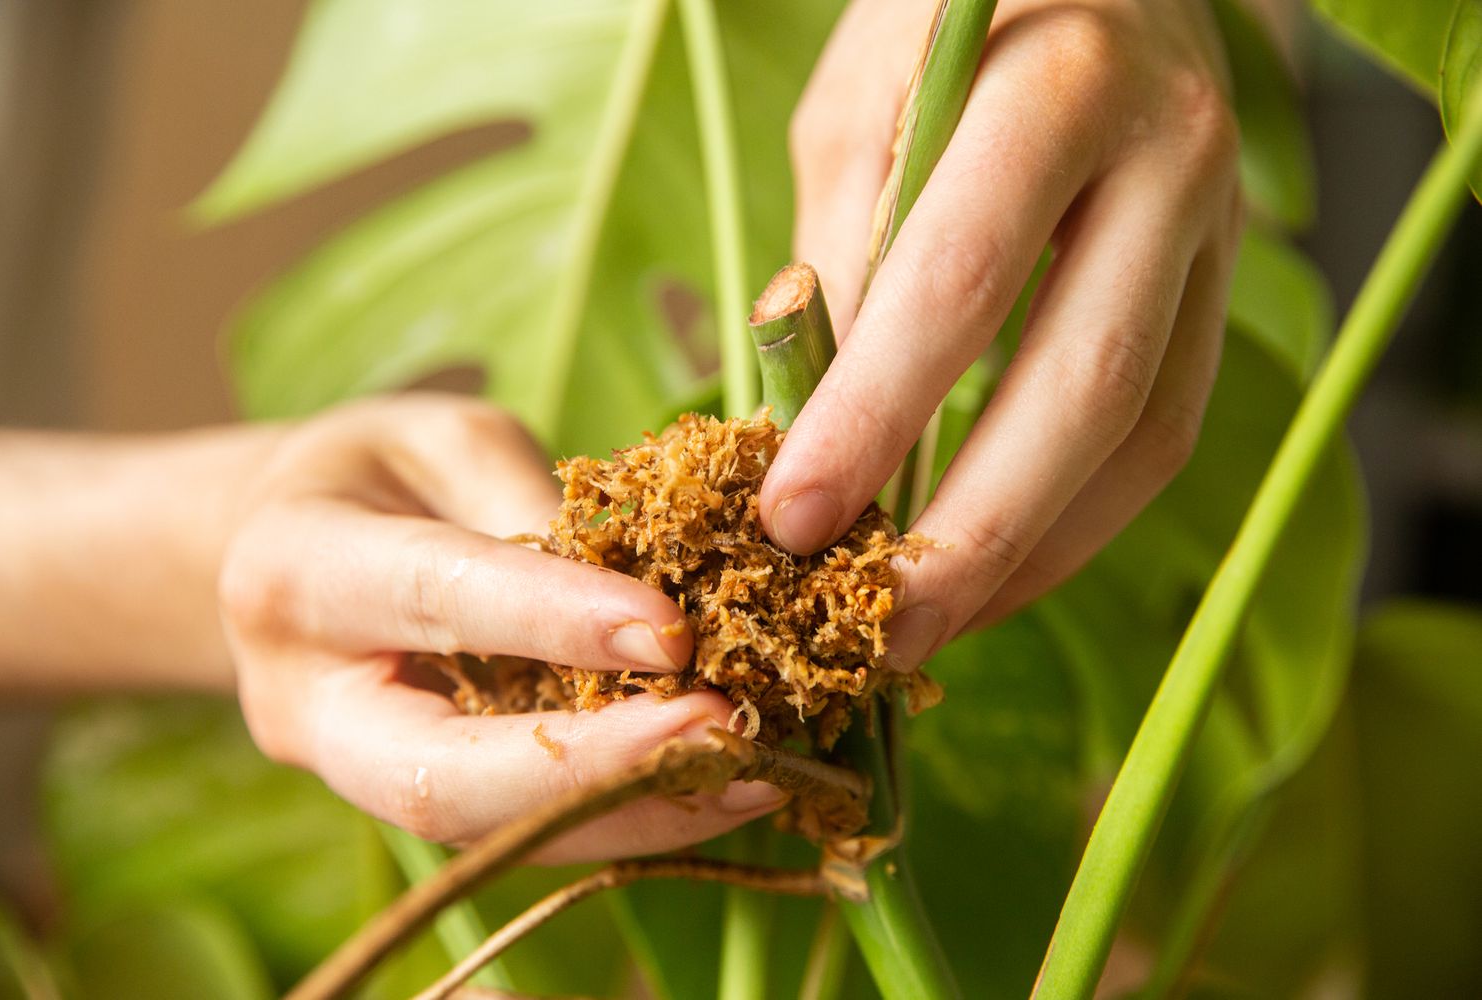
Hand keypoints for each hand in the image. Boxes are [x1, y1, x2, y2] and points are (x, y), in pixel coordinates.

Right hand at [219, 395, 783, 857]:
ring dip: (634, 808)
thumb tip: (652, 600)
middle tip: (725, 737)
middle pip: (442, 777)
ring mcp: (353, 774)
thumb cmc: (375, 471)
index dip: (554, 620)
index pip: (436, 599)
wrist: (285, 547)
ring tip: (756, 772)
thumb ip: (532, 510)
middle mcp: (309, 700)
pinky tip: (718, 783)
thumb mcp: (449, 443)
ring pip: (493, 828)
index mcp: (299, 568)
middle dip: (594, 770)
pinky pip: (520, 825)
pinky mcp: (414, 804)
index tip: (674, 630)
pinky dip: (624, 810)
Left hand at [764, 0, 1241, 665]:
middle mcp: (1167, 159)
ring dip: (1034, 553)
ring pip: (1143, 432)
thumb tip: (815, 426)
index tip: (793, 522)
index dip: (874, 419)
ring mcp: (1216, 232)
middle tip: (879, 628)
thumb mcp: (858, 109)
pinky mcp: (1223, 291)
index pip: (960, 282)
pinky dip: (1077, 520)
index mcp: (1057, 87)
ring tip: (933, 627)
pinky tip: (997, 571)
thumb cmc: (945, 30)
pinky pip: (1162, 433)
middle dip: (973, 531)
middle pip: (1083, 384)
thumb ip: (844, 255)